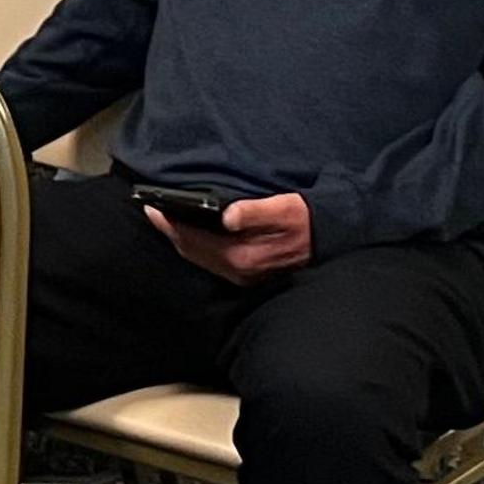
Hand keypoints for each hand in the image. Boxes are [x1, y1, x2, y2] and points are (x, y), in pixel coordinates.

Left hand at [146, 192, 312, 280]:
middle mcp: (238, 271)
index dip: (171, 223)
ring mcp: (242, 276)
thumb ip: (254, 212)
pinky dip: (196, 246)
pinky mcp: (247, 274)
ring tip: (166, 219)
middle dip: (170, 231)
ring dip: (181, 239)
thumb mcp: (284, 209)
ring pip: (200, 258)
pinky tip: (191, 233)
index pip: (194, 239)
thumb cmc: (307, 219)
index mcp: (242, 255)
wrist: (332, 238)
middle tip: (151, 210)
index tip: (152, 206)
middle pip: (192, 251)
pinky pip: (211, 261)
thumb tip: (227, 216)